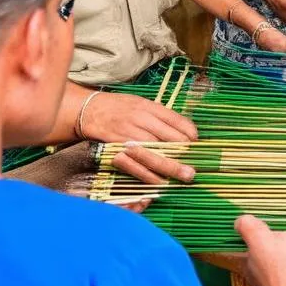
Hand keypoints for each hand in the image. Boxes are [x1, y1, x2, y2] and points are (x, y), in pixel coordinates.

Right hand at [80, 92, 197, 184]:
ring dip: (171, 166)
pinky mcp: (117, 147)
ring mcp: (129, 133)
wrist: (89, 110)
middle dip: (185, 153)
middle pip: (169, 138)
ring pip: (156, 152)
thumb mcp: (142, 104)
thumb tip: (184, 132)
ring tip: (183, 175)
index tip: (197, 143)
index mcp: (150, 107)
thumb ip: (161, 117)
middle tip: (195, 165)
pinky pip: (137, 163)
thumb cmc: (120, 108)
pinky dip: (149, 174)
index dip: (190, 133)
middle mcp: (141, 119)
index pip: (176, 120)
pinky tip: (160, 180)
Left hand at [236, 214, 285, 285]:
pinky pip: (270, 270)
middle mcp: (249, 254)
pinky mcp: (258, 284)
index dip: (254, 219)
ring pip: (269, 255)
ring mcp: (252, 271)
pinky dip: (283, 268)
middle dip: (282, 239)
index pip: (242, 222)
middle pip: (262, 238)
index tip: (265, 223)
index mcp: (256, 239)